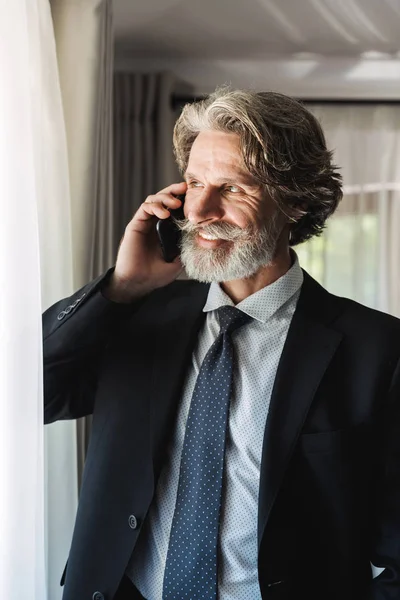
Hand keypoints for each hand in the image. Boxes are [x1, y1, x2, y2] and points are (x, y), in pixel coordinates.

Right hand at [103, 182, 186, 302]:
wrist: (138, 282)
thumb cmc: (156, 275)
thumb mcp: (178, 262)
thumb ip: (186, 249)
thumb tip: (201, 238)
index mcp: (165, 230)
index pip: (174, 209)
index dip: (183, 200)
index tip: (195, 196)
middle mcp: (154, 224)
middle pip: (164, 199)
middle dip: (174, 191)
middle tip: (185, 188)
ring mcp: (145, 223)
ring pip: (154, 200)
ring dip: (165, 197)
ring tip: (176, 203)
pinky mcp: (135, 225)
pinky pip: (145, 208)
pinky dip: (155, 207)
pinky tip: (165, 214)